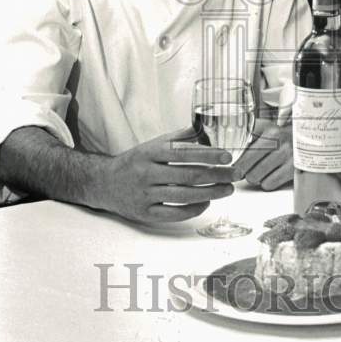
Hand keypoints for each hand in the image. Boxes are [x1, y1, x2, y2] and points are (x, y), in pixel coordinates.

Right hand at [97, 126, 235, 223]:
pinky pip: (174, 214)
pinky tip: (207, 202)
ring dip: (210, 193)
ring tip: (228, 189)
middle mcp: (147, 173)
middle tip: (236, 174)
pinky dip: (194, 209)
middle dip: (216, 175)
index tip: (228, 156)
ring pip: (184, 196)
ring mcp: (146, 195)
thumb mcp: (153, 144)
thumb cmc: (135, 162)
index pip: (183, 153)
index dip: (208, 155)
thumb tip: (204, 127)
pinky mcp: (145, 213)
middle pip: (188, 176)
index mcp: (150, 153)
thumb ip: (178, 138)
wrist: (104, 183)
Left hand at [233, 117, 292, 190]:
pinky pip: (270, 184)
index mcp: (271, 133)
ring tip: (260, 171)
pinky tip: (271, 175)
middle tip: (247, 170)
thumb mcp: (269, 128)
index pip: (245, 153)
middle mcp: (281, 144)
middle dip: (245, 171)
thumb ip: (251, 134)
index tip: (234, 167)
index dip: (237, 163)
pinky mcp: (294, 171)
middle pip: (248, 168)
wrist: (311, 140)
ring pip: (257, 177)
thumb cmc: (284, 136)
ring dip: (256, 177)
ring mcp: (289, 158)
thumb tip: (231, 146)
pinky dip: (267, 183)